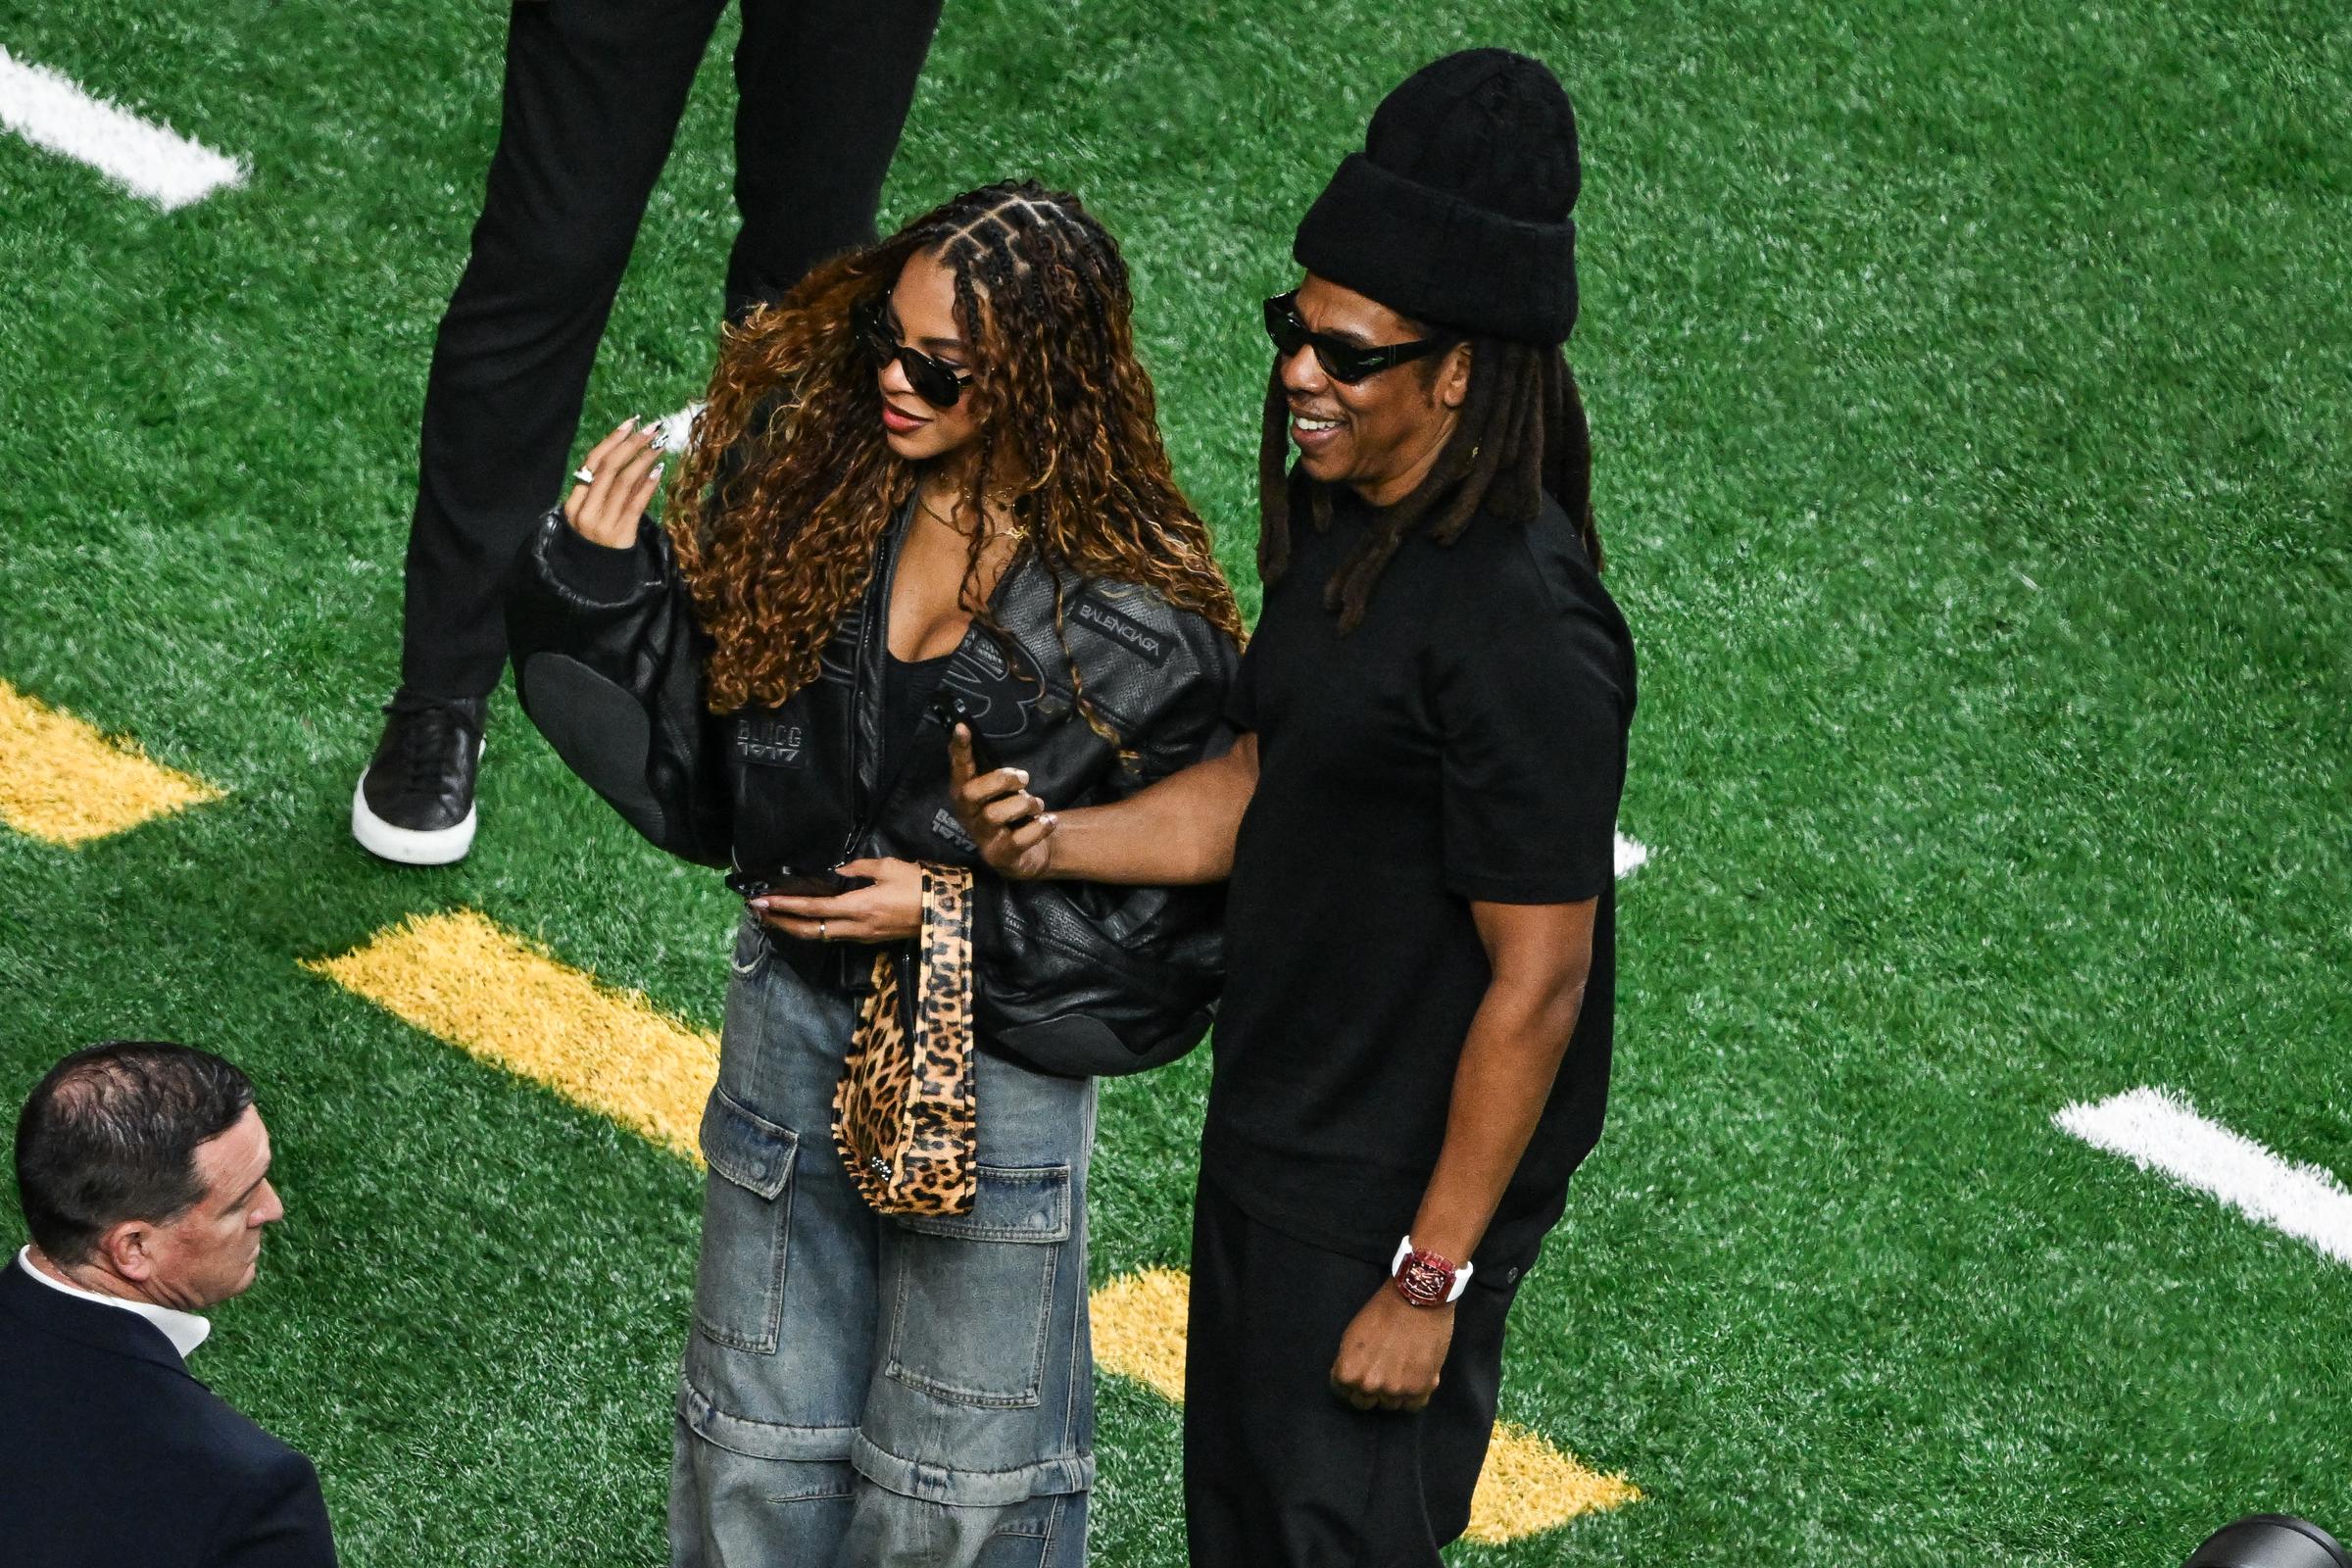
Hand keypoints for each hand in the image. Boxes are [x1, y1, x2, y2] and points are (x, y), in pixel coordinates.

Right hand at [562, 418, 664, 547]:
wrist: (596, 577)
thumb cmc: (596, 540)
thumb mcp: (591, 513)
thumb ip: (604, 488)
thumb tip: (630, 454)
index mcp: (574, 502)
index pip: (591, 463)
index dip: (612, 440)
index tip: (630, 423)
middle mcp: (586, 511)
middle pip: (608, 469)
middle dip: (631, 444)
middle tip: (651, 429)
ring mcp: (603, 523)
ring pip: (624, 483)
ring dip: (644, 460)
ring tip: (660, 445)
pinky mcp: (621, 534)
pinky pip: (636, 504)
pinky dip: (648, 485)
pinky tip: (660, 469)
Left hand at [751, 858, 921, 943]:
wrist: (946, 911)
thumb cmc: (920, 885)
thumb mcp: (890, 867)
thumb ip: (860, 868)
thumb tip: (839, 871)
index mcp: (859, 907)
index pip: (814, 908)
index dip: (786, 906)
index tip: (764, 902)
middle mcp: (857, 927)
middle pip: (811, 930)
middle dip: (783, 923)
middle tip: (760, 914)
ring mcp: (864, 937)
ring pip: (823, 936)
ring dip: (798, 928)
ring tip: (778, 919)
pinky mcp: (871, 939)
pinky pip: (837, 936)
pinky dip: (817, 929)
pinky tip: (809, 922)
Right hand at [947, 725, 1057, 879]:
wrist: (1023, 854)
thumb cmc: (1008, 812)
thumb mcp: (998, 790)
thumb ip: (988, 768)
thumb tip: (971, 732)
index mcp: (964, 795)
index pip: (958, 768)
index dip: (959, 749)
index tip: (962, 727)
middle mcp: (968, 816)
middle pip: (972, 793)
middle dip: (1001, 780)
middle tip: (1024, 778)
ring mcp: (982, 838)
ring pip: (996, 815)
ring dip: (1024, 804)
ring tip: (1036, 805)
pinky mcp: (1001, 856)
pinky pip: (1019, 839)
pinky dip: (1039, 827)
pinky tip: (1049, 820)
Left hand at [1328, 1286, 1453, 1411]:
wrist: (1417, 1298)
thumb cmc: (1382, 1310)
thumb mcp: (1352, 1334)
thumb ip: (1349, 1362)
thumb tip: (1350, 1379)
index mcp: (1349, 1372)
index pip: (1342, 1391)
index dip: (1351, 1380)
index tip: (1361, 1371)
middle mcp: (1370, 1386)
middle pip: (1365, 1402)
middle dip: (1370, 1389)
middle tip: (1381, 1371)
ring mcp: (1396, 1389)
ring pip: (1390, 1405)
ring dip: (1393, 1392)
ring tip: (1401, 1369)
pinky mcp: (1421, 1387)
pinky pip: (1413, 1405)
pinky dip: (1414, 1395)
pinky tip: (1415, 1377)